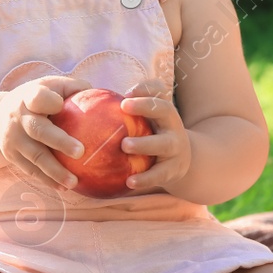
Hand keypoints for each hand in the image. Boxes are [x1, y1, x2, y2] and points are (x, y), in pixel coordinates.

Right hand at [0, 75, 90, 190]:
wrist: (0, 113)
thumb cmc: (40, 98)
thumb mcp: (53, 86)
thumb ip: (76, 89)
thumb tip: (108, 98)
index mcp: (29, 96)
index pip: (37, 97)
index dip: (48, 101)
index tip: (61, 105)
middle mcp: (18, 117)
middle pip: (38, 130)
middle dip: (59, 141)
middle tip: (81, 152)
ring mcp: (12, 138)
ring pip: (35, 156)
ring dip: (55, 171)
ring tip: (74, 182)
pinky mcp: (10, 155)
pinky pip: (30, 170)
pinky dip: (47, 180)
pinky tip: (63, 187)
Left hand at [119, 78, 191, 193]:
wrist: (180, 161)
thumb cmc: (152, 134)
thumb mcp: (147, 120)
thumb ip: (126, 109)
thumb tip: (92, 99)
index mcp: (165, 111)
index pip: (158, 92)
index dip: (144, 90)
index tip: (124, 94)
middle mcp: (173, 125)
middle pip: (165, 110)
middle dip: (146, 106)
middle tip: (124, 107)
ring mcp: (176, 148)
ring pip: (163, 144)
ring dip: (144, 143)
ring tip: (125, 146)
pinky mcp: (173, 170)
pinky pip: (158, 175)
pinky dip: (145, 179)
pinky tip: (129, 182)